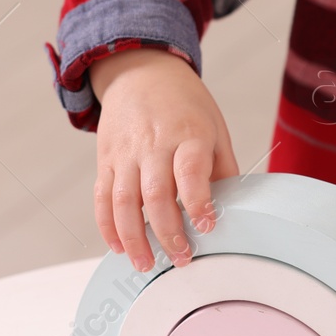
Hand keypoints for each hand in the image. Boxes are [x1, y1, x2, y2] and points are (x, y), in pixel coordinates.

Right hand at [92, 47, 238, 271]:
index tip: (207, 226)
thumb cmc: (184, 105)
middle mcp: (153, 144)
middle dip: (168, 231)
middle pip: (155, 193)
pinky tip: (119, 247)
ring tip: (147, 264)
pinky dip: (107, 226)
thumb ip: (222, 169)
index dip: (198, 200)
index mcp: (188, 134)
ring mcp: (125, 153)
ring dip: (134, 238)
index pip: (190, 170)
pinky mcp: (105, 160)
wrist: (141, 71)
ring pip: (123, 201)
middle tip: (181, 258)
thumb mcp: (215, 128)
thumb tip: (233, 210)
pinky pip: (101, 197)